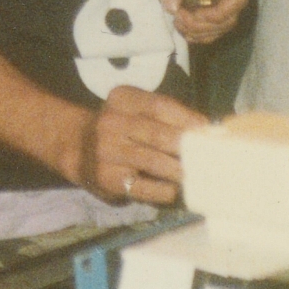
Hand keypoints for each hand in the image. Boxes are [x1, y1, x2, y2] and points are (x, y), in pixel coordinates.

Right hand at [70, 84, 205, 205]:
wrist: (79, 147)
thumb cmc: (121, 127)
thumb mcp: (135, 109)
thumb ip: (166, 115)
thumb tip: (206, 129)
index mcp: (121, 99)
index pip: (160, 106)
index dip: (187, 119)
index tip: (208, 130)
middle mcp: (111, 122)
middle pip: (159, 135)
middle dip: (187, 147)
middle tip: (209, 157)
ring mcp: (107, 151)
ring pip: (154, 162)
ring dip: (180, 170)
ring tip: (198, 175)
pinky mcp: (108, 179)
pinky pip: (144, 187)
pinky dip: (164, 190)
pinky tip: (175, 189)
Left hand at [159, 0, 248, 43]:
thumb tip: (172, 7)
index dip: (219, 13)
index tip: (196, 13)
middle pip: (228, 20)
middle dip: (202, 25)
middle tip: (179, 17)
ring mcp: (225, 4)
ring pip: (220, 29)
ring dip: (198, 32)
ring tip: (178, 22)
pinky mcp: (215, 12)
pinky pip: (213, 32)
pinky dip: (198, 36)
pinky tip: (183, 29)